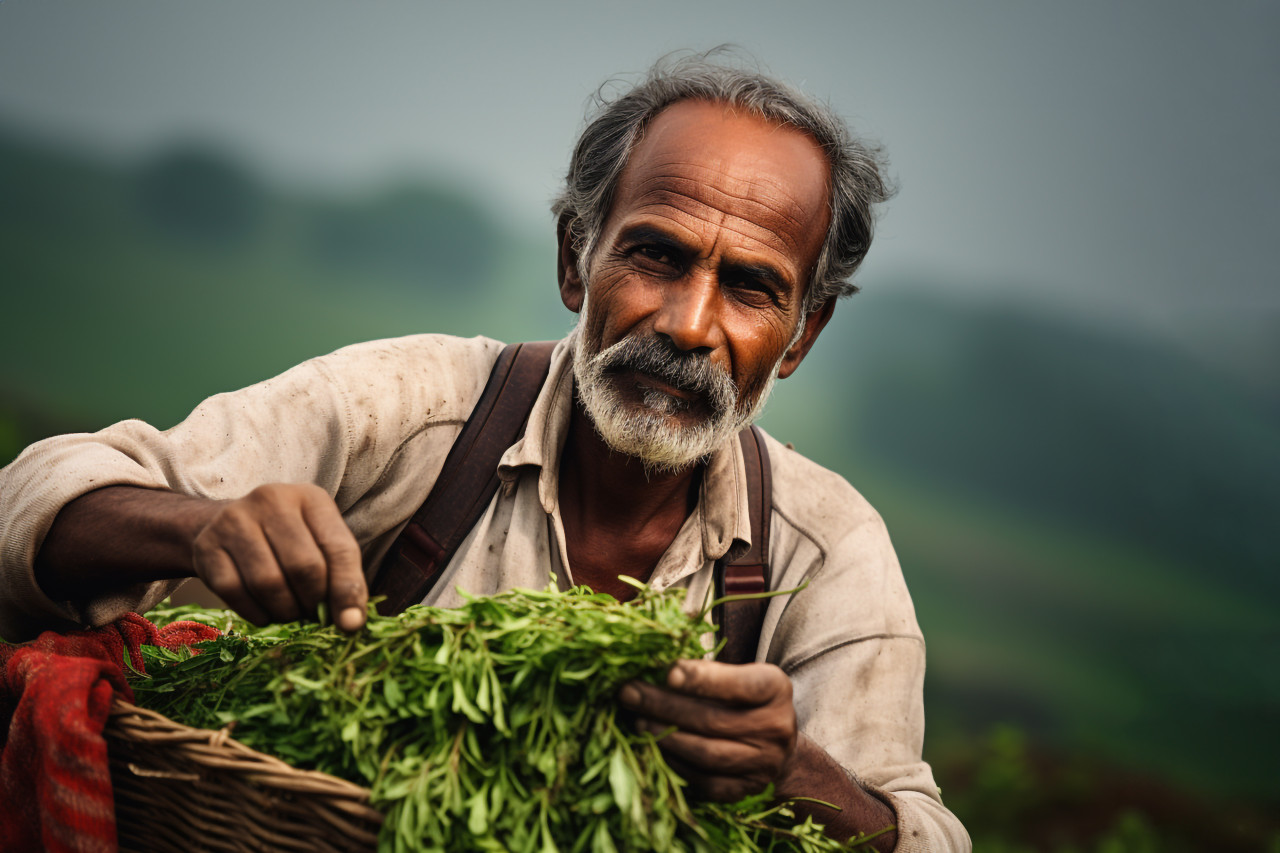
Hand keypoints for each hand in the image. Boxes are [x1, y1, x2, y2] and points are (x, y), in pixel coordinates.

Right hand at [192, 483, 366, 630]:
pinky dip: (255, 613)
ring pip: (268, 582)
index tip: (350, 624)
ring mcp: (234, 520)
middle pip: (303, 567)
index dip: (347, 590)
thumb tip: (351, 624)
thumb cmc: (289, 538)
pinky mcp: (207, 545)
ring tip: (291, 613)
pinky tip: (265, 613)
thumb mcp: (321, 543)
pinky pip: (234, 592)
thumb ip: (342, 577)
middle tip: (312, 615)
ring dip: (285, 611)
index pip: (338, 549)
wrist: (228, 525)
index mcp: (310, 498)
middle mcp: (271, 500)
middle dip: (312, 602)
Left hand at [618, 659, 796, 801]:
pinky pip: (705, 781)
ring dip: (665, 737)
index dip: (704, 680)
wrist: (773, 747)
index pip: (741, 685)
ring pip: (707, 753)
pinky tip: (653, 748)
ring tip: (637, 722)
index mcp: (775, 689)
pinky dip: (675, 764)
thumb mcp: (736, 675)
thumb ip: (704, 672)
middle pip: (714, 719)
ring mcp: (764, 764)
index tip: (667, 673)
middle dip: (664, 706)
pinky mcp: (746, 791)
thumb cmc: (743, 701)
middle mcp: (776, 728)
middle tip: (629, 693)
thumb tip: (652, 669)